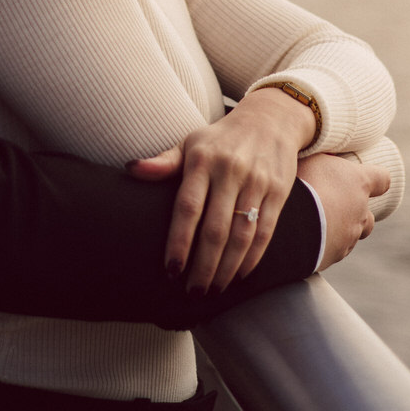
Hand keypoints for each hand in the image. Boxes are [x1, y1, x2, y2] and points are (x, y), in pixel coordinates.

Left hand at [128, 88, 315, 295]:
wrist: (270, 118)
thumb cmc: (220, 139)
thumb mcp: (190, 143)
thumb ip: (163, 162)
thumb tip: (130, 169)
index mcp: (202, 160)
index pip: (188, 208)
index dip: (179, 242)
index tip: (171, 270)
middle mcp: (230, 171)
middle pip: (215, 229)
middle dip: (203, 266)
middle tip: (192, 291)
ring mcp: (257, 182)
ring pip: (241, 235)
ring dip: (227, 268)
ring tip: (214, 290)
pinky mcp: (278, 191)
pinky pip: (265, 232)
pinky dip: (252, 258)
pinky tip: (239, 275)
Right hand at [297, 152, 390, 267]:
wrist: (290, 225)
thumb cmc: (301, 183)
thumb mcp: (311, 157)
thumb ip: (321, 157)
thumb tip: (316, 145)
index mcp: (359, 183)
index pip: (383, 179)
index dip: (377, 180)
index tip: (368, 180)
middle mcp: (360, 211)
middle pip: (368, 215)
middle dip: (355, 211)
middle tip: (333, 204)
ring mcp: (349, 236)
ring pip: (351, 235)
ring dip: (340, 229)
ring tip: (316, 222)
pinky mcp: (334, 255)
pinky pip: (335, 249)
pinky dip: (326, 244)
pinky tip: (308, 236)